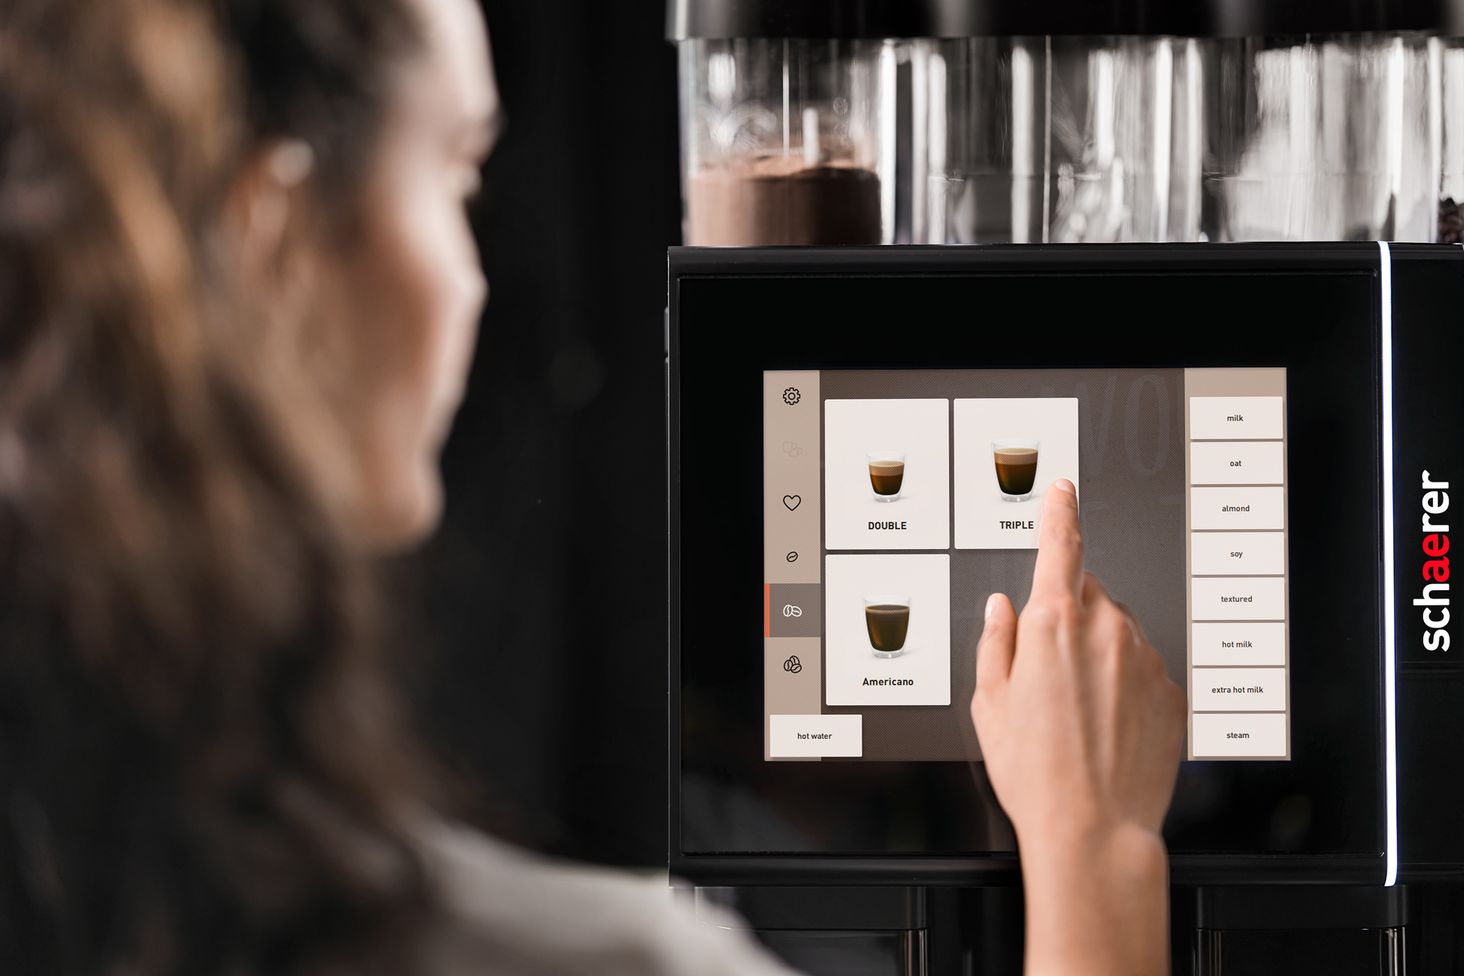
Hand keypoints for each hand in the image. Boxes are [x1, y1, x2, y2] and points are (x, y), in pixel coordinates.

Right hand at [970, 478, 1185, 975]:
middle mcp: (1105, 630)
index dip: (1059, 512)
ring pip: (1116, 633)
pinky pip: (1142, 670)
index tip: (1062, 490)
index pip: (1060, 546)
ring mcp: (1144, 659)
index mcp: (1052, 623)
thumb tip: (1002, 611)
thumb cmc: (1036, 772)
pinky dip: (1124, 687)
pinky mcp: (1170, 691)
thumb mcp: (988, 703)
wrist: (1093, 827)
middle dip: (1067, 618)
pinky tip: (1104, 728)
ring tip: (1075, 712)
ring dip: (1096, 655)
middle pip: (1087, 596)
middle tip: (1045, 674)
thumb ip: (995, 642)